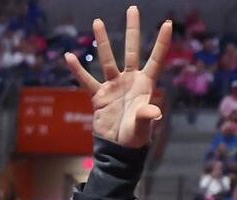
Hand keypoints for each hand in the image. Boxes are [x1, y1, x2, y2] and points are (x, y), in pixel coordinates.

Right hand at [65, 6, 170, 148]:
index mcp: (145, 84)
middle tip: (132, 9)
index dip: (161, 42)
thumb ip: (146, 116)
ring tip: (98, 22)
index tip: (167, 23)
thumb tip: (154, 112)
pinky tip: (69, 56)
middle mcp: (130, 80)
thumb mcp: (142, 127)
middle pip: (131, 50)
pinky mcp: (99, 96)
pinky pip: (86, 81)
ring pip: (107, 59)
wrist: (117, 148)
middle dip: (132, 30)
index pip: (155, 59)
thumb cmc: (135, 138)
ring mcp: (114, 86)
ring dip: (103, 41)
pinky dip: (78, 70)